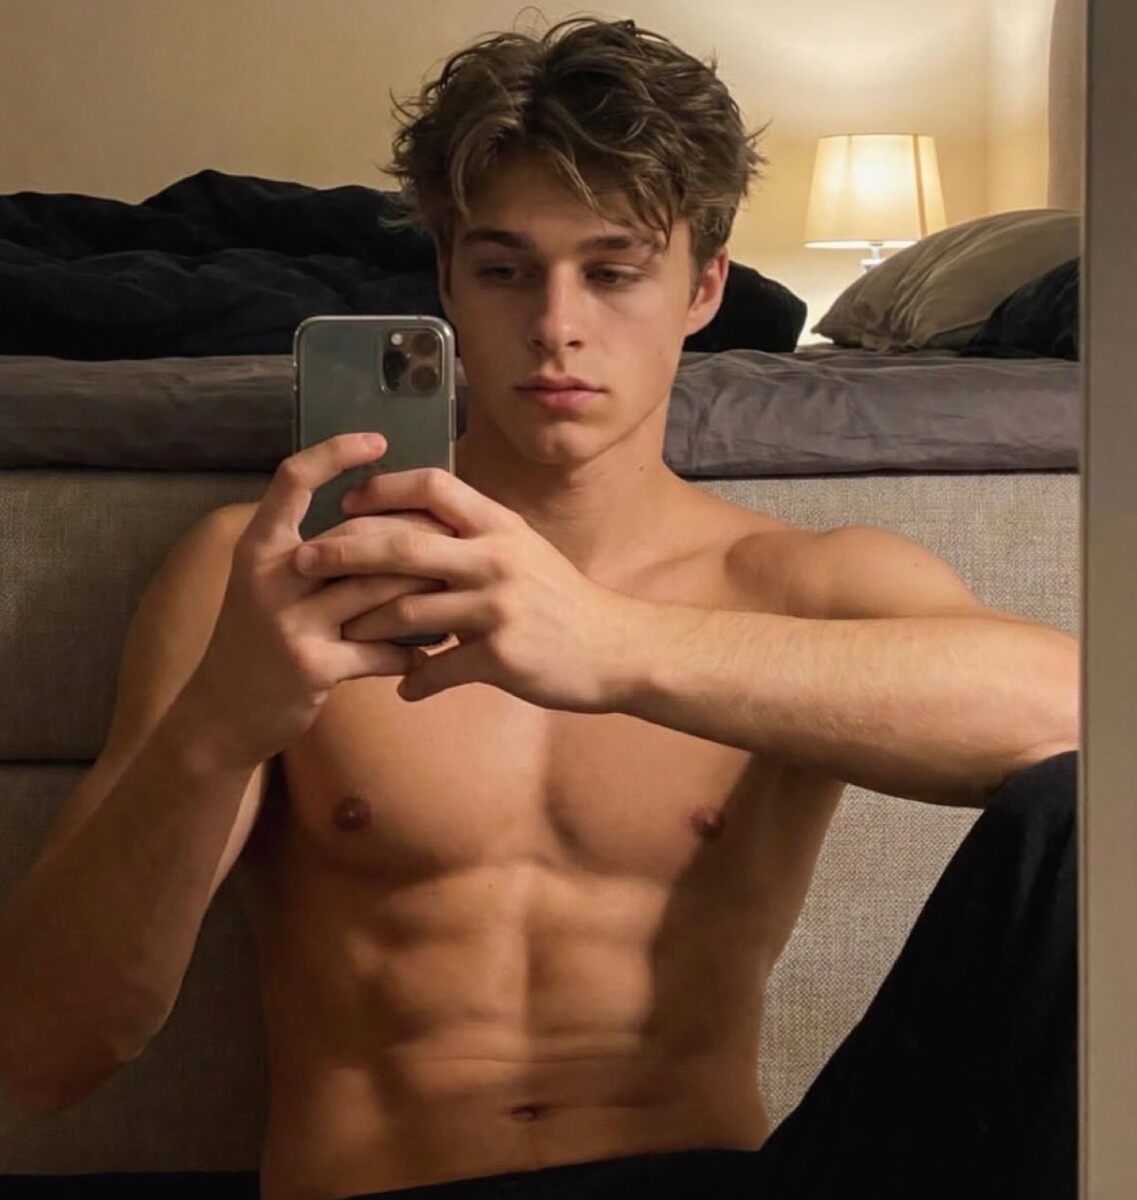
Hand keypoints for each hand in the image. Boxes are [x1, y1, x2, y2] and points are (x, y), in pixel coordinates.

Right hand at [181, 433, 457, 767]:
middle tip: (456, 539)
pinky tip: (429, 650)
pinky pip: (380, 649)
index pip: (293, 479)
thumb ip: (308, 553)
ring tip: (457, 590)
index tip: (377, 440)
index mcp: (259, 547)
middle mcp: (272, 577)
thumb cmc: (255, 642)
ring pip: (379, 590)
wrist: (220, 714)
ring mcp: (291, 622)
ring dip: (425, 592)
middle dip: (414, 537)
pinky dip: (410, 649)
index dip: (335, 453)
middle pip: (358, 536)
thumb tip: (375, 517)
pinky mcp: (313, 665)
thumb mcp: (265, 586)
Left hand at [293, 466, 644, 713]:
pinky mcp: (500, 656)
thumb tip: (421, 520)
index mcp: (499, 525)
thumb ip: (475, 535)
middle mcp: (495, 558)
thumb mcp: (525, 551)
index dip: (381, 490)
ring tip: (339, 634)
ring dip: (365, 624)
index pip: (430, 485)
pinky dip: (415, 680)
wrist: (617, 650)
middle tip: (302, 562)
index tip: (345, 505)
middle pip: (401, 543)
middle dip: (343, 551)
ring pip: (407, 608)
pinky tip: (403, 686)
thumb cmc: (565, 601)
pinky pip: (438, 669)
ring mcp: (497, 608)